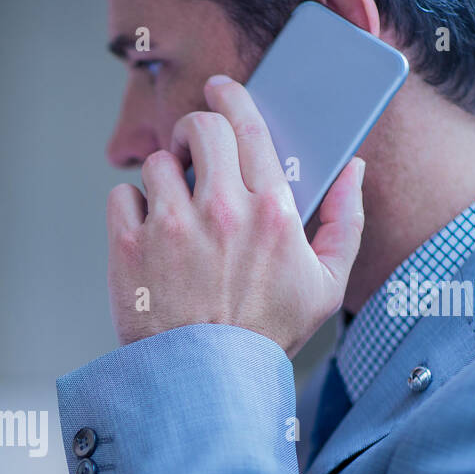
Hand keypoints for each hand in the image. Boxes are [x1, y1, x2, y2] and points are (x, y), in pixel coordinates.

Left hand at [107, 75, 365, 356]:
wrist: (206, 382)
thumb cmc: (265, 338)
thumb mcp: (326, 286)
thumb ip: (346, 222)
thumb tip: (352, 171)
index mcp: (272, 213)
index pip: (250, 128)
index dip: (232, 99)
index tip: (220, 91)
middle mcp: (222, 211)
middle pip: (201, 129)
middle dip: (195, 131)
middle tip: (191, 151)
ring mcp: (173, 227)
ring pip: (159, 163)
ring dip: (164, 178)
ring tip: (171, 207)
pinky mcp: (131, 247)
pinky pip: (121, 195)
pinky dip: (129, 208)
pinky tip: (144, 232)